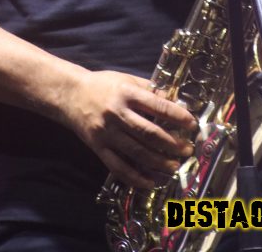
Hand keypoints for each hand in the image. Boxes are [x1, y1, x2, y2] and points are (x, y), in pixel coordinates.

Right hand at [67, 69, 196, 189]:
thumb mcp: (126, 79)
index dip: (176, 116)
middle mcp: (117, 113)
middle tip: (187, 149)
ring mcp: (107, 132)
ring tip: (174, 166)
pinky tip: (149, 182)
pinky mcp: (98, 147)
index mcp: (127, 93)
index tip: (191, 123)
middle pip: (148, 132)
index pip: (157, 106)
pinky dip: (135, 177)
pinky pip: (118, 166)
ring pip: (136, 152)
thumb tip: (173, 99)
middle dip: (171, 143)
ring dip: (158, 162)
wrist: (71, 94)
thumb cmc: (102, 85)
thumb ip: (149, 89)